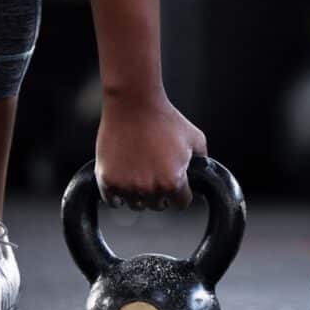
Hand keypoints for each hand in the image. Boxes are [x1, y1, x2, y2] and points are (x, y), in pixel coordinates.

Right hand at [95, 91, 206, 210]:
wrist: (134, 103)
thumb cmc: (164, 118)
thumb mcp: (195, 138)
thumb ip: (202, 161)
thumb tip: (202, 175)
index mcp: (172, 182)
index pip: (181, 203)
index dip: (181, 194)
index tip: (177, 186)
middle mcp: (149, 188)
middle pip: (158, 205)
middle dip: (160, 193)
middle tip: (156, 174)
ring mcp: (126, 186)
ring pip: (136, 204)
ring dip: (140, 194)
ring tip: (140, 174)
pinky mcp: (107, 180)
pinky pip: (113, 201)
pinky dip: (117, 195)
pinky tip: (124, 180)